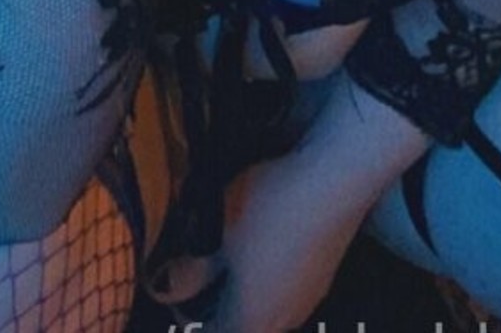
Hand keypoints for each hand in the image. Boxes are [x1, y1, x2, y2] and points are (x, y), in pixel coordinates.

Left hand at [150, 150, 361, 332]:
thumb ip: (189, 269)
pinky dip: (267, 277)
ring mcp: (309, 299)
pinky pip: (286, 291)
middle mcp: (284, 321)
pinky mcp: (324, 276)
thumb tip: (165, 289)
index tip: (177, 290)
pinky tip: (262, 244)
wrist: (335, 182)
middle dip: (216, 306)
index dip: (190, 317)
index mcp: (253, 321)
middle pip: (243, 326)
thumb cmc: (270, 208)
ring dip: (243, 292)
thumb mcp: (216, 231)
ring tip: (226, 256)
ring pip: (266, 309)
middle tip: (195, 273)